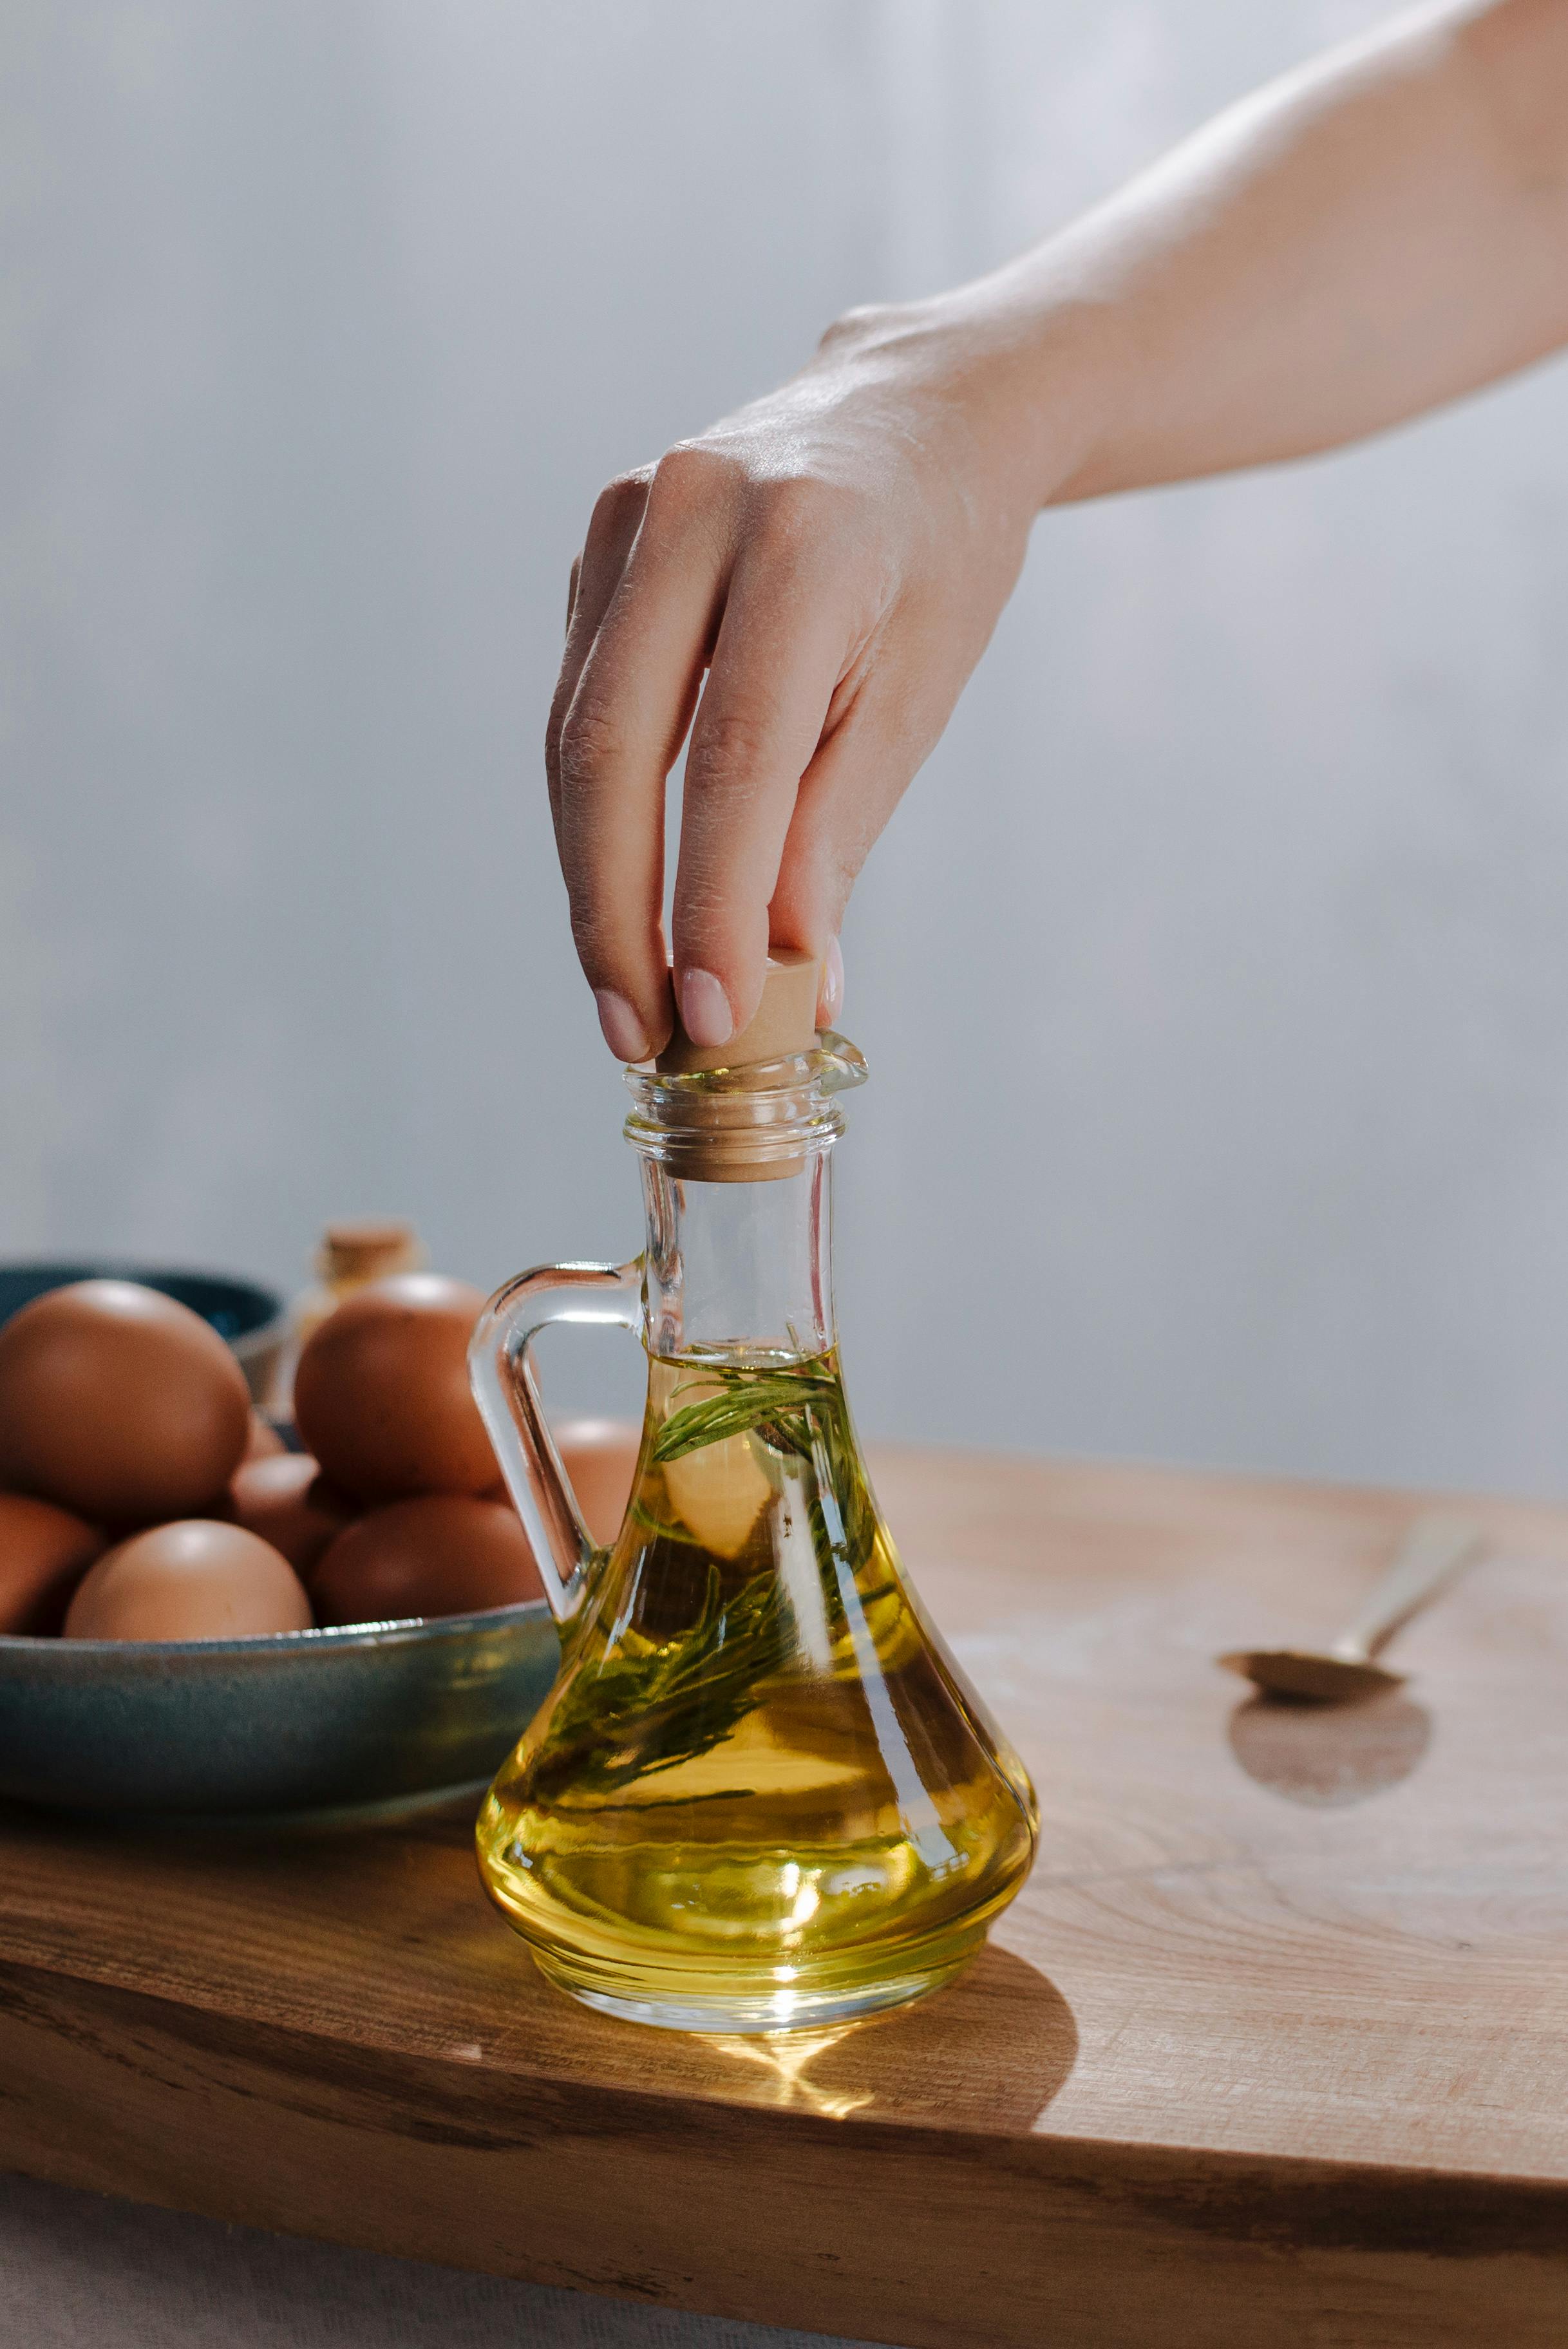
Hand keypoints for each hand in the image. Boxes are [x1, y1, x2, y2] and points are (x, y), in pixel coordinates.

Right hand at [547, 299, 1061, 1057]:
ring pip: (574, 738)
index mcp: (802, 541)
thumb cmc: (940, 561)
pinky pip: (577, 703)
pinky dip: (594, 814)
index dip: (713, 901)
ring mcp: (625, 517)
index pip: (734, 756)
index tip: (715, 1018)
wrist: (920, 411)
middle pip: (612, 751)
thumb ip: (837, 831)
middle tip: (639, 1033)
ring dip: (592, 882)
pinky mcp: (595, 544)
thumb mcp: (916, 694)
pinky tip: (623, 897)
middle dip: (618, 914)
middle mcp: (691, 509)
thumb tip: (784, 984)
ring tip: (628, 997)